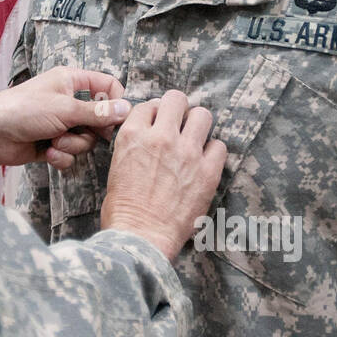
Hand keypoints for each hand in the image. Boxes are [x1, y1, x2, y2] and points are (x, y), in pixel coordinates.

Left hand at [0, 66, 129, 169]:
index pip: (106, 86)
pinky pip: (70, 153)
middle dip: (90, 131)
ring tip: (54, 141)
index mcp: (71, 81)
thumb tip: (126, 109)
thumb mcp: (66, 109)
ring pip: (85, 139)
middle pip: (99, 119)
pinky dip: (61, 155)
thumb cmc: (23, 110)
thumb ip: (98, 113)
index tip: (117, 119)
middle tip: (84, 132)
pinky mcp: (52, 143)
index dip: (115, 102)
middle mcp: (68, 101)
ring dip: (72, 144)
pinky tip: (47, 152)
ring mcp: (60, 124)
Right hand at [100, 90, 226, 261]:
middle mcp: (161, 137)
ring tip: (194, 139)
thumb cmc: (123, 209)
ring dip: (198, 125)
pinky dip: (213, 152)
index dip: (154, 114)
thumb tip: (147, 137)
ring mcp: (187, 152)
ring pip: (203, 115)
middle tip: (178, 124)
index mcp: (133, 135)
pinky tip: (204, 162)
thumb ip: (133, 145)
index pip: (148, 105)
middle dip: (177, 110)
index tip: (157, 123)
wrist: (140, 236)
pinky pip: (220, 146)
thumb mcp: (116, 166)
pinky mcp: (207, 171)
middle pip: (176, 99)